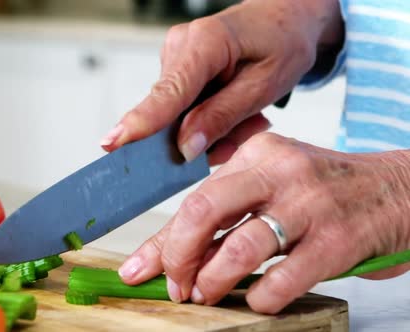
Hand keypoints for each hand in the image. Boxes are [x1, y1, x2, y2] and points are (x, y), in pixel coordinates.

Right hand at [100, 0, 342, 163]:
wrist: (285, 18)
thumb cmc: (282, 43)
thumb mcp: (265, 85)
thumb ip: (223, 116)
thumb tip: (185, 147)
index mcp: (206, 43)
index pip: (169, 91)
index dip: (142, 121)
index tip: (114, 143)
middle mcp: (180, 45)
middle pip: (169, 109)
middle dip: (198, 136)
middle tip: (238, 141)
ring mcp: (175, 55)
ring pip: (177, 114)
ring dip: (209, 129)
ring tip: (248, 120)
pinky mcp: (177, 67)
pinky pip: (182, 107)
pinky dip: (207, 119)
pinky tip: (233, 113)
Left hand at [119, 132, 409, 313]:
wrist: (397, 191)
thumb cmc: (321, 192)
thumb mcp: (270, 185)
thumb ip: (223, 214)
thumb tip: (167, 254)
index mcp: (255, 154)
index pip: (193, 199)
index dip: (162, 242)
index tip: (140, 270)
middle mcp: (279, 172)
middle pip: (204, 212)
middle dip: (178, 257)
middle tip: (176, 286)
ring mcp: (310, 205)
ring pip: (241, 248)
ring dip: (213, 281)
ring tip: (206, 295)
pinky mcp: (338, 240)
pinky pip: (284, 279)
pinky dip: (261, 298)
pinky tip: (257, 299)